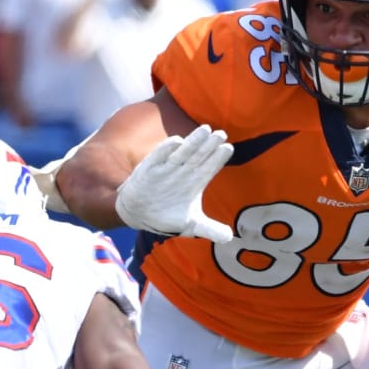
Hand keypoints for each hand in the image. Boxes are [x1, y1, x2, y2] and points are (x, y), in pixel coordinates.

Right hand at [114, 124, 234, 241]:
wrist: (139, 213)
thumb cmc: (169, 216)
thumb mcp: (191, 225)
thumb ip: (210, 229)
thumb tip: (229, 238)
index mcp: (195, 182)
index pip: (210, 168)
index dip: (218, 158)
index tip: (227, 148)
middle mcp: (183, 172)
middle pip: (199, 156)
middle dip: (209, 146)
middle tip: (220, 134)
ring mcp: (166, 169)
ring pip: (182, 153)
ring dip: (193, 142)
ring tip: (205, 130)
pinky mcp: (149, 169)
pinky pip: (158, 156)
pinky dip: (166, 149)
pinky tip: (176, 141)